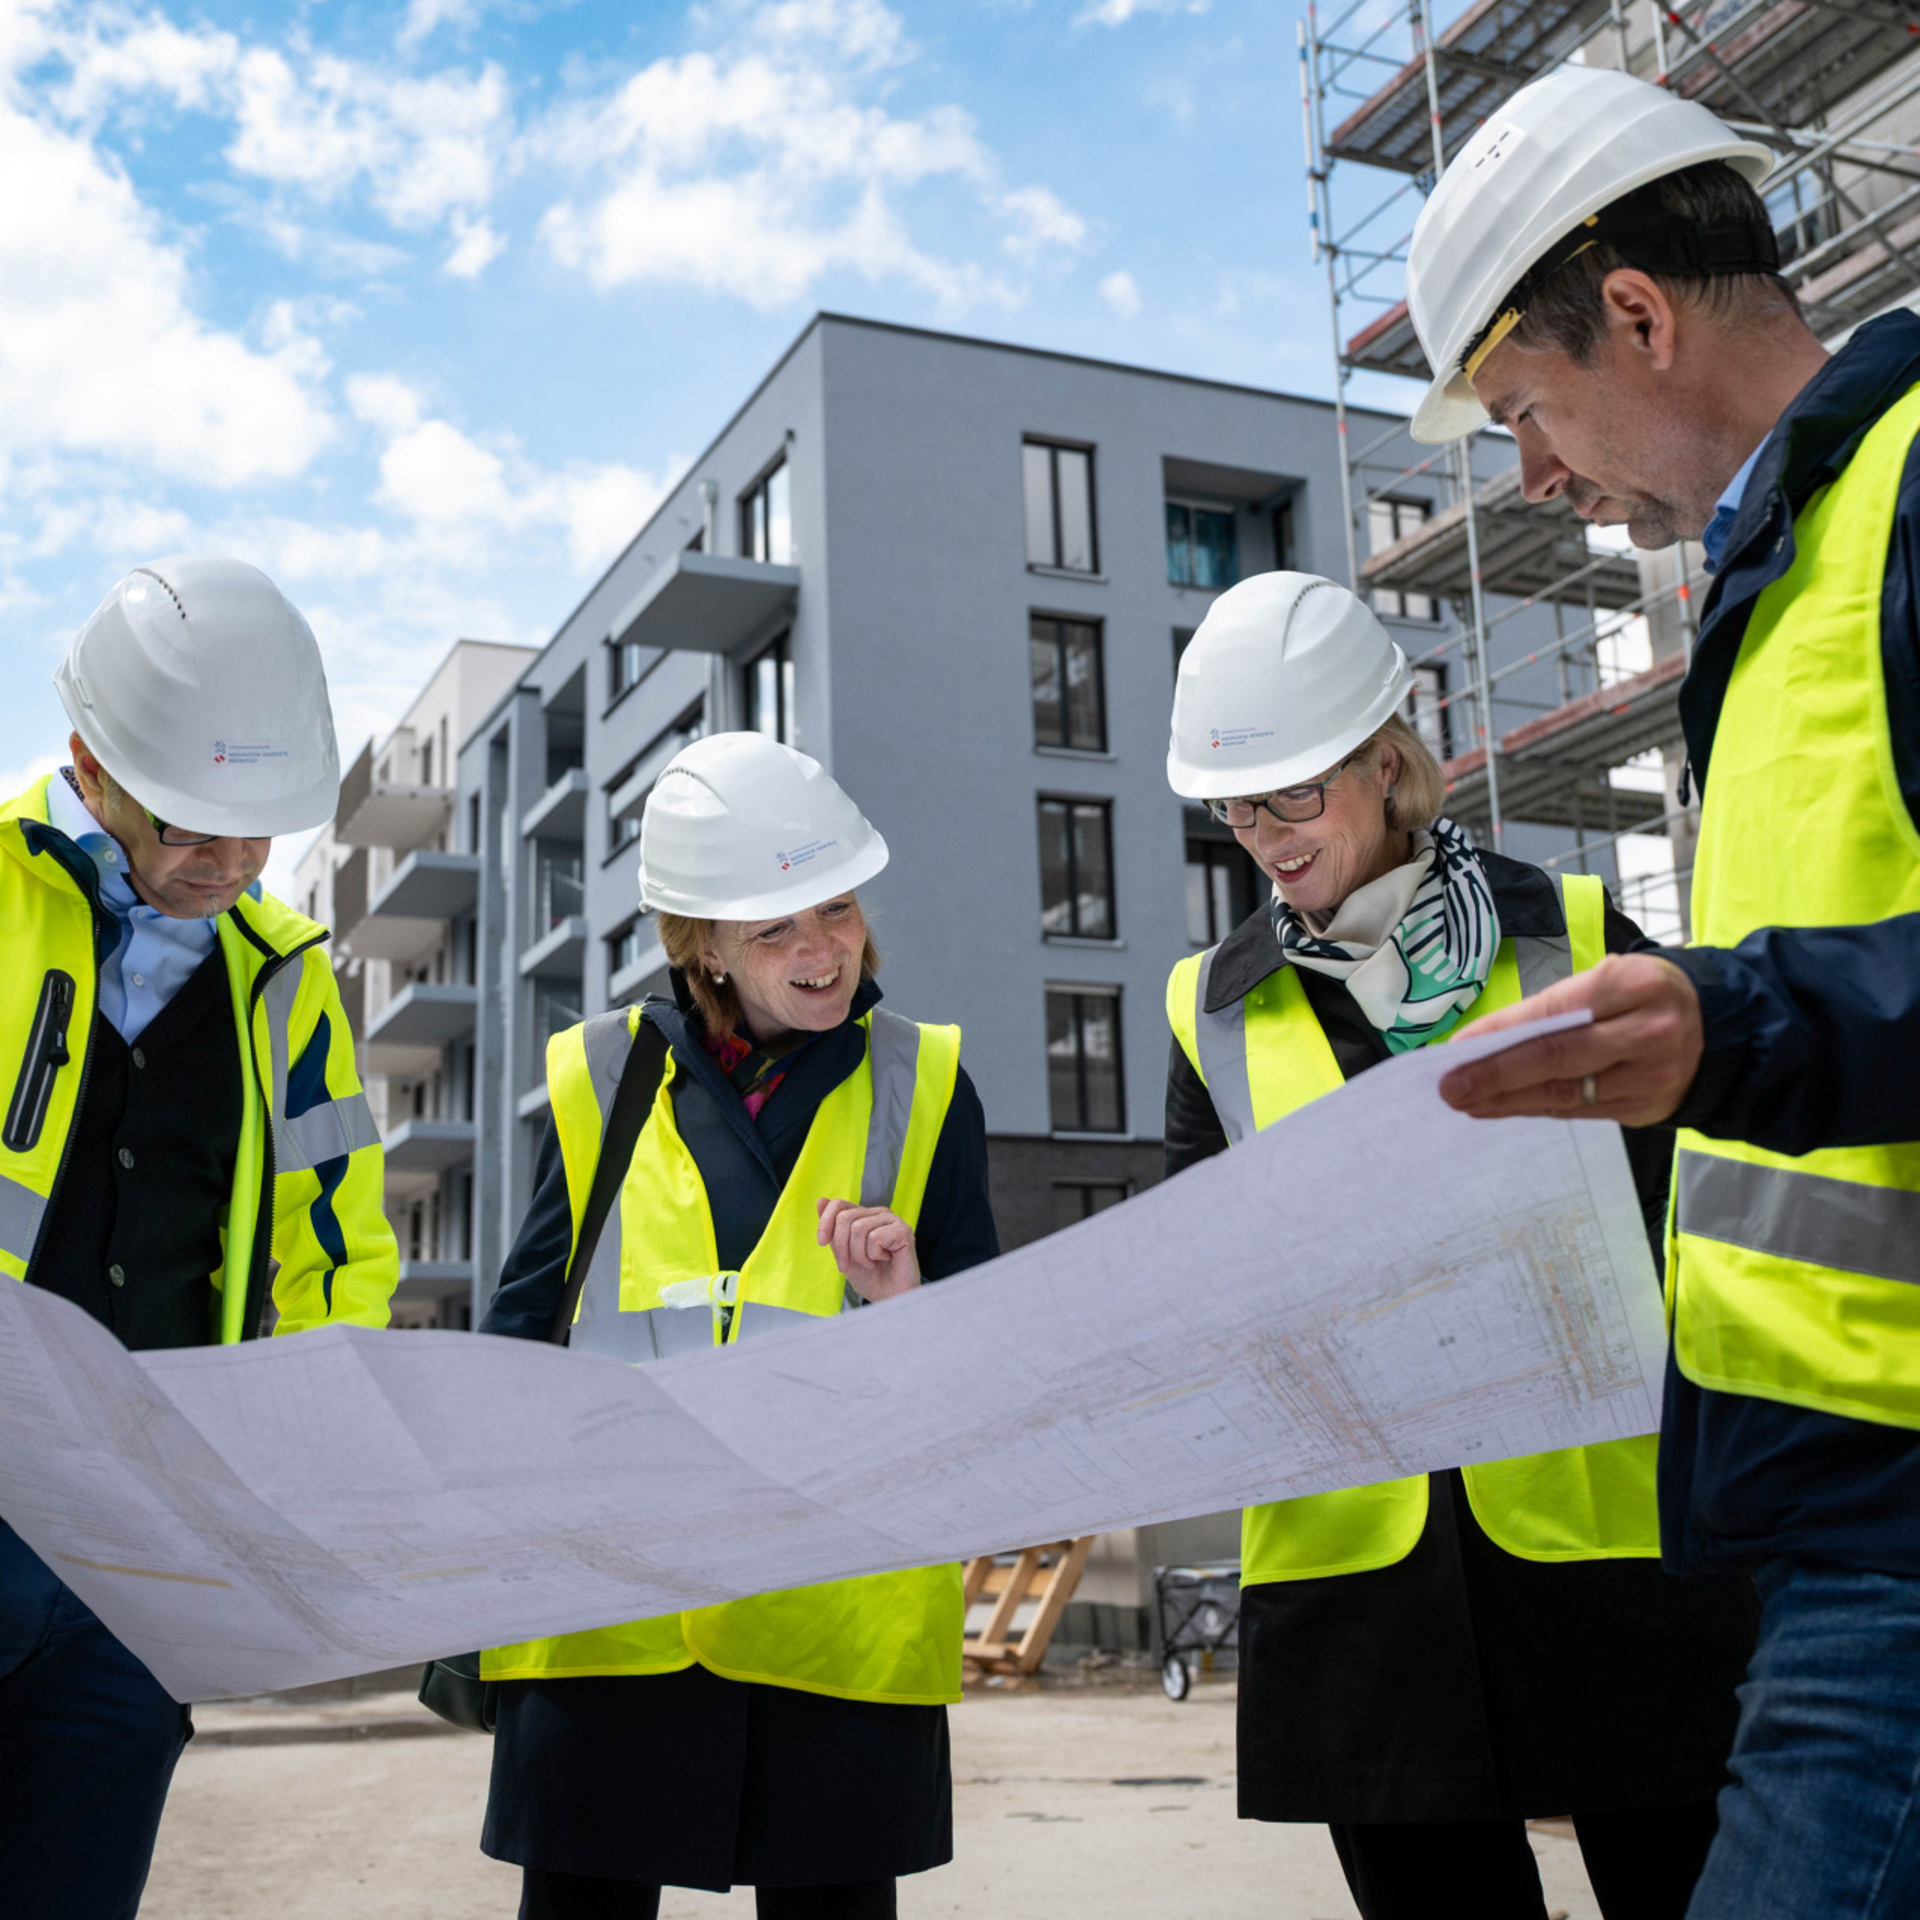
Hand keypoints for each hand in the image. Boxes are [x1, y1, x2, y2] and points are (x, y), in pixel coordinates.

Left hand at [816, 1198, 921, 1301]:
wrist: (889, 1298)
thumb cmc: (870, 1278)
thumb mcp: (843, 1253)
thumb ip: (833, 1229)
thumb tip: (821, 1200)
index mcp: (864, 1215)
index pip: (838, 1204)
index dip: (825, 1222)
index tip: (822, 1243)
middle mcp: (878, 1213)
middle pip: (845, 1218)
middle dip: (841, 1247)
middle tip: (848, 1265)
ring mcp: (892, 1220)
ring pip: (858, 1228)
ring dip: (859, 1254)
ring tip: (871, 1263)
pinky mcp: (903, 1231)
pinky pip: (875, 1237)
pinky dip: (874, 1255)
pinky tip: (885, 1259)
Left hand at [1437, 953, 1703, 1126]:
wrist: (1714, 1028)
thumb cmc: (1641, 997)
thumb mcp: (1608, 980)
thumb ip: (1555, 1007)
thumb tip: (1485, 1039)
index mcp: (1633, 986)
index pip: (1554, 1014)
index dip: (1501, 1034)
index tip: (1457, 1047)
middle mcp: (1647, 1033)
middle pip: (1559, 1058)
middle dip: (1496, 1075)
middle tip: (1450, 1087)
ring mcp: (1650, 1077)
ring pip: (1565, 1093)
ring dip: (1507, 1100)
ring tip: (1465, 1101)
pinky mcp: (1645, 1108)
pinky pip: (1578, 1112)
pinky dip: (1534, 1109)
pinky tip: (1501, 1108)